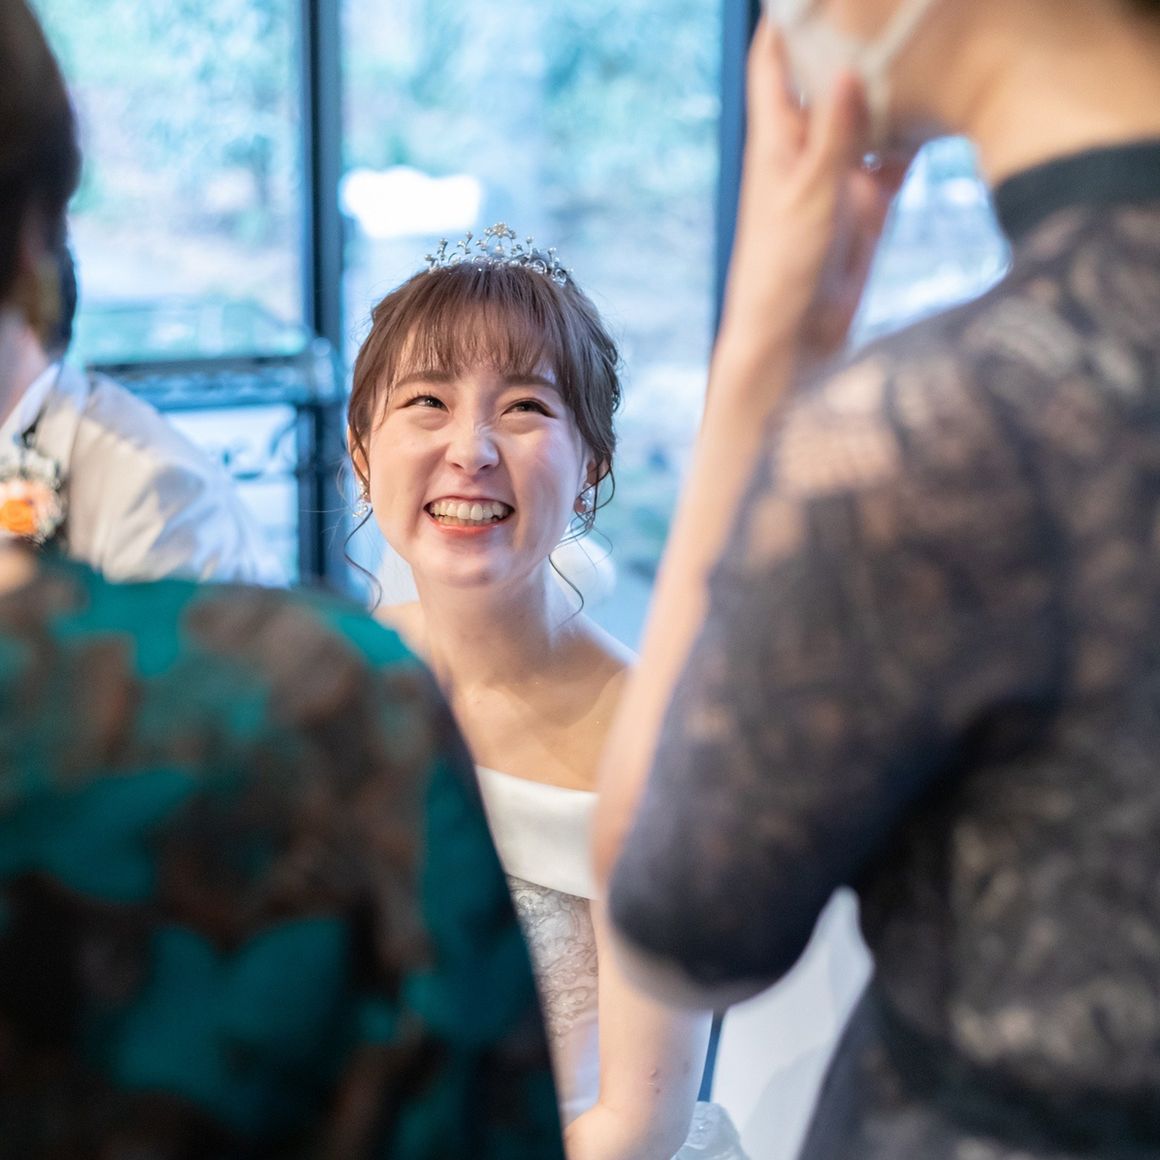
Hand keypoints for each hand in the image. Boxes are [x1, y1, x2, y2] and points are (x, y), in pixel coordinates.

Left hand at [716, 18, 912, 376]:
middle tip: (890, 6)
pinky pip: (895, 156)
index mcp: (775, 141)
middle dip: (851, 43)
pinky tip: (942, 107)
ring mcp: (840, 175)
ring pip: (868, 114)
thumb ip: (831, 135)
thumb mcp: (807, 195)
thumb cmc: (781, 271)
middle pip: (827, 80)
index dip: (784, 22)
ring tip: (927, 40)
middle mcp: (807, 150)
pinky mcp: (867, 204)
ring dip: (891, 86)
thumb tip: (846, 70)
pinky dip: (914, 135)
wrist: (794, 339)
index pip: (772, 65)